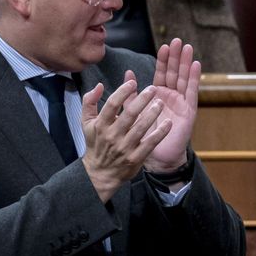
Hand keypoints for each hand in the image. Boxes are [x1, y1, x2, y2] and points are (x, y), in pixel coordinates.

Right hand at [81, 79, 171, 202]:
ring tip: (161, 103)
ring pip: (141, 127)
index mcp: (101, 125)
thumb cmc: (96, 143)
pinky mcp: (135, 158)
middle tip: (153, 89)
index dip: (123, 92)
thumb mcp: (87, 123)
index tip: (133, 82)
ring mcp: (125, 147)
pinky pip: (150, 143)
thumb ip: (89, 102)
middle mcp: (112, 135)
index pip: (112, 104)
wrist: (100, 173)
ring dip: (153, 114)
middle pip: (129, 114)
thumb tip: (99, 85)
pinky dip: (160, 133)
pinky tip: (168, 123)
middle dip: (142, 100)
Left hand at [143, 38, 200, 175]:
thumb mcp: (134, 111)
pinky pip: (191, 92)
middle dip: (176, 57)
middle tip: (178, 41)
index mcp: (159, 95)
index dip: (163, 60)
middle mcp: (171, 96)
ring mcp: (181, 102)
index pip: (161, 73)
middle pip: (174, 72)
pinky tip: (196, 65)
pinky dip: (194, 78)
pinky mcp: (189, 111)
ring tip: (187, 48)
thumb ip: (131, 93)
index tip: (164, 46)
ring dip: (186, 63)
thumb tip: (128, 73)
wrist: (156, 156)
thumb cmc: (146, 135)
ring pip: (184, 78)